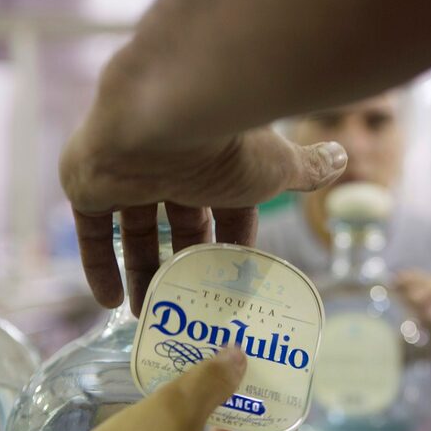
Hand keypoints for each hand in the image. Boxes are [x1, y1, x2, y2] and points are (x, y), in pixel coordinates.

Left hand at [59, 58, 347, 313]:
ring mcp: (126, 173)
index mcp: (214, 161)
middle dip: (183, 265)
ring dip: (142, 273)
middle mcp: (170, 165)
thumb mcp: (277, 166)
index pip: (222, 207)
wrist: (165, 113)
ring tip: (148, 317)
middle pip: (176, 222)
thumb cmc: (229, 142)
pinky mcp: (89, 183)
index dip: (228, 243)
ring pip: (132, 230)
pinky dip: (99, 266)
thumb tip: (342, 157)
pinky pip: (90, 231)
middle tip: (189, 306)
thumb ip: (306, 169)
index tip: (230, 282)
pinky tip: (109, 302)